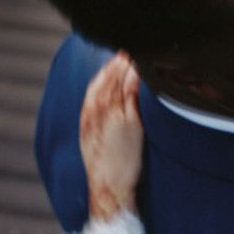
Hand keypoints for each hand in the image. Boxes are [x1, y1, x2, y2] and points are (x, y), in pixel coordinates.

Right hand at [81, 53, 143, 222]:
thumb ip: (99, 120)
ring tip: (143, 50)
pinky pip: (134, 92)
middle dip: (121, 61)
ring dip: (131, 64)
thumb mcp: (94, 139)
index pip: (98, 81)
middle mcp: (98, 111)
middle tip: (135, 46)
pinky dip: (138, 77)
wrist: (108, 187)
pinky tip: (146, 68)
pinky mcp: (130, 122)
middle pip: (109, 76)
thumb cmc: (105, 167)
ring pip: (121, 80)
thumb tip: (109, 108)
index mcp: (87, 114)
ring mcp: (113, 115)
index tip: (121, 56)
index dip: (110, 67)